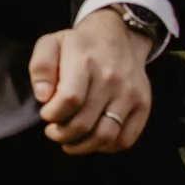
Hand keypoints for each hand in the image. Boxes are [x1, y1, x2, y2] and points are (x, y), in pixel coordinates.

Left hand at [31, 7, 154, 154]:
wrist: (119, 37)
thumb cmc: (80, 45)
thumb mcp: (51, 44)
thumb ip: (41, 68)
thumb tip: (44, 97)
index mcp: (86, 62)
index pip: (69, 100)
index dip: (52, 114)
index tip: (46, 113)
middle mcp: (112, 80)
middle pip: (84, 123)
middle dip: (61, 134)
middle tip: (53, 130)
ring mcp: (130, 94)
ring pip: (105, 136)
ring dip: (82, 146)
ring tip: (69, 140)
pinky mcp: (143, 105)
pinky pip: (125, 139)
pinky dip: (105, 147)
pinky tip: (92, 139)